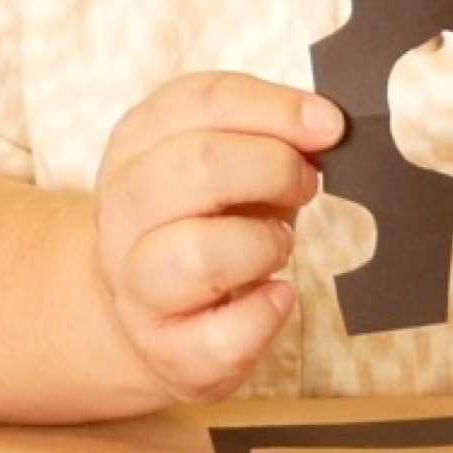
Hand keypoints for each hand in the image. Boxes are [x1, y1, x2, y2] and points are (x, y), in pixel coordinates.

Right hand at [88, 72, 342, 404]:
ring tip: (278, 245)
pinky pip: (223, 336)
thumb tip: (324, 125)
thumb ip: (264, 133)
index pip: (200, 101)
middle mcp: (122, 212)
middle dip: (273, 167)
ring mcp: (137, 286)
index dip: (275, 108)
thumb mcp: (222, 161)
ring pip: (199, 252)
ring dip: (263, 243)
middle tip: (305, 183)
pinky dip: (266, 313)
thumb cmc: (202, 223)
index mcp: (134, 146)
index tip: (329, 125)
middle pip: (194, 165)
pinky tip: (275, 296)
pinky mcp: (167, 351)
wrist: (145, 314)